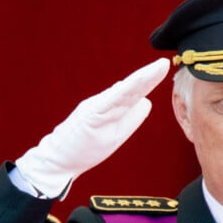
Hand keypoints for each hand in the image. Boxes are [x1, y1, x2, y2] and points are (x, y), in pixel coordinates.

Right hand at [15, 57, 169, 198]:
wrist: (58, 159)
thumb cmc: (85, 148)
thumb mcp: (114, 134)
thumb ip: (130, 117)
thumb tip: (145, 99)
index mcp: (113, 110)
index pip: (135, 93)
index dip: (149, 80)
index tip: (163, 67)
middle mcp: (104, 104)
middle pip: (130, 88)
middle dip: (147, 76)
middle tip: (164, 63)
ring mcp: (95, 108)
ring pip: (121, 93)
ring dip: (137, 82)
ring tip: (154, 70)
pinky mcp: (88, 116)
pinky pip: (106, 103)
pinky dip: (119, 94)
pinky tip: (130, 86)